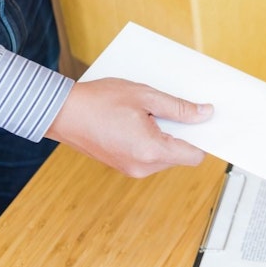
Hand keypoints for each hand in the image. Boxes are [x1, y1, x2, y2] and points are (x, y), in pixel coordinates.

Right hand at [44, 78, 214, 177]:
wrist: (59, 112)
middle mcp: (142, 167)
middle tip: (175, 109)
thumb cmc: (99, 100)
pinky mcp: (122, 166)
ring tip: (149, 112)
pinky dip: (151, 140)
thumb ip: (179, 108)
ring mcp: (131, 169)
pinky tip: (139, 120)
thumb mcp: (145, 97)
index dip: (203, 138)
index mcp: (151, 151)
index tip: (205, 122)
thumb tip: (205, 114)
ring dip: (165, 136)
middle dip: (182, 134)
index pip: (194, 156)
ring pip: (165, 156)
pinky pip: (149, 156)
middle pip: (180, 156)